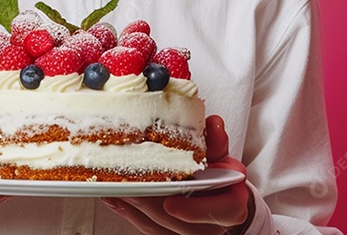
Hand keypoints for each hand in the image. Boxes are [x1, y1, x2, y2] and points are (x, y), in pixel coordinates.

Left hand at [101, 115, 253, 233]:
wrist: (220, 199)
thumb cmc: (218, 177)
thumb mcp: (220, 158)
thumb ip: (215, 143)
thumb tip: (214, 124)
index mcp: (232, 204)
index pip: (224, 211)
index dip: (196, 210)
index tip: (170, 203)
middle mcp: (214, 226)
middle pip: (180, 223)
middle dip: (150, 205)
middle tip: (127, 187)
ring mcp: (193, 234)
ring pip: (160, 228)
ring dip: (134, 209)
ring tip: (115, 190)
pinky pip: (149, 230)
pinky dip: (130, 214)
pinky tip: (115, 200)